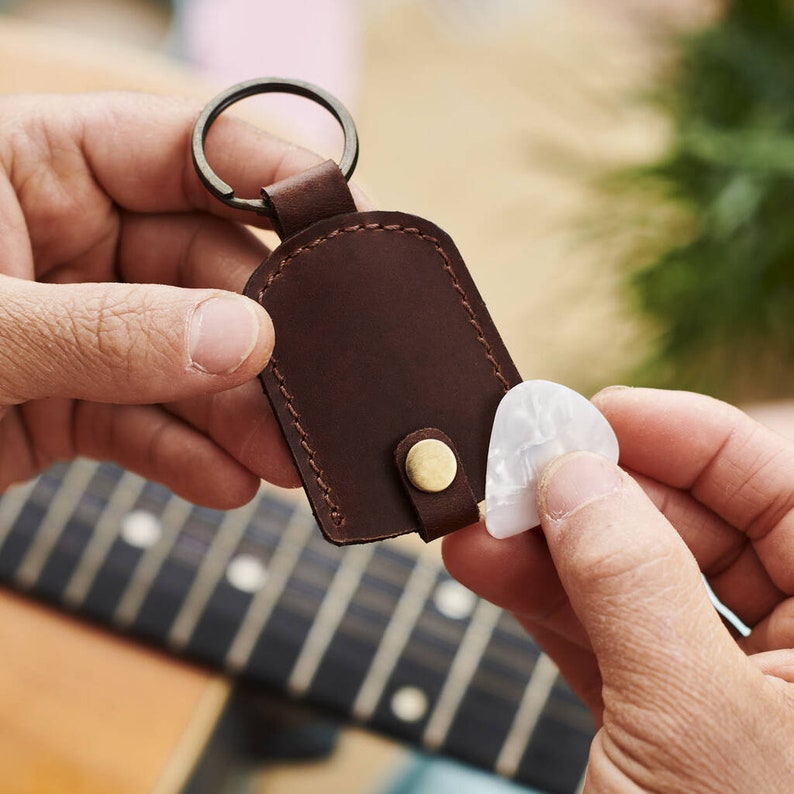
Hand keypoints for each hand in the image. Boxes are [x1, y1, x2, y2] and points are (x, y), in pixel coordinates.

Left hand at [0, 91, 314, 506]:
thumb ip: (107, 332)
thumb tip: (240, 340)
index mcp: (33, 167)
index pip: (177, 148)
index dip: (265, 173)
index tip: (336, 218)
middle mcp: (67, 241)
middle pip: (204, 270)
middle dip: (260, 337)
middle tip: (313, 390)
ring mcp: (77, 327)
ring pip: (187, 358)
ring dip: (240, 411)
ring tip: (286, 458)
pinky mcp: (69, 404)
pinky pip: (147, 423)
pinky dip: (188, 455)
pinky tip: (227, 484)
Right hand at [443, 387, 793, 791]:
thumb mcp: (691, 717)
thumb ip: (633, 583)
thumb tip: (576, 477)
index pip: (781, 494)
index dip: (693, 438)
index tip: (602, 413)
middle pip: (693, 534)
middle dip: (597, 497)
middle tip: (520, 467)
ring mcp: (718, 697)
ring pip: (632, 588)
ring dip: (547, 551)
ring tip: (479, 522)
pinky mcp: (656, 732)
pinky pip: (599, 642)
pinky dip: (540, 605)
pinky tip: (488, 567)